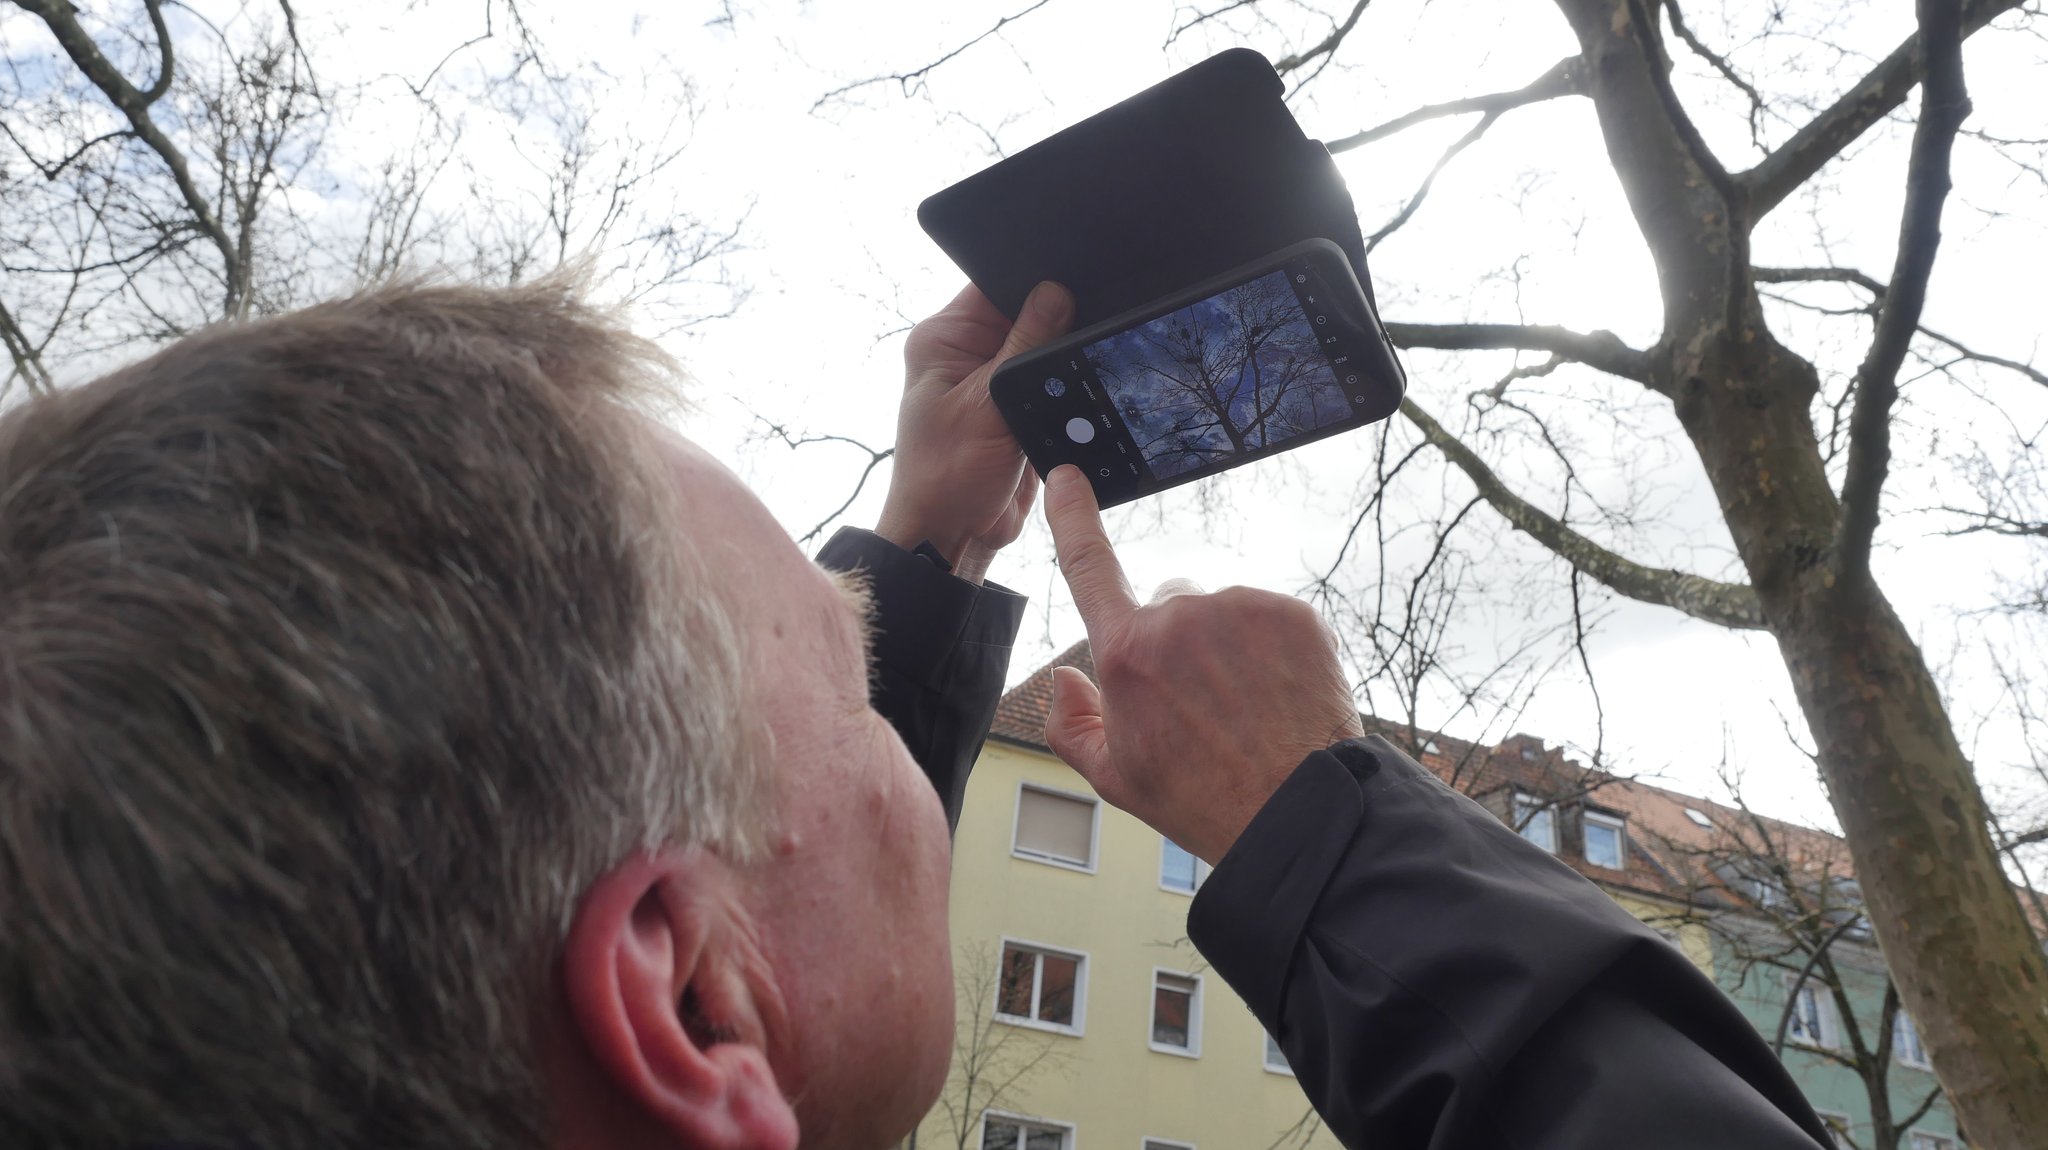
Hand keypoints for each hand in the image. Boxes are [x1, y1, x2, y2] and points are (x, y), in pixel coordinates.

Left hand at [876, 281, 1073, 582]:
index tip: (1075, 277)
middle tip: (1086, 328)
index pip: (993, 285)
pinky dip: (1066, 388)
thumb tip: (1056, 292)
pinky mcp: (1018, 408)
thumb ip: (1024, 346)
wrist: (953, 536)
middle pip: (1026, 313)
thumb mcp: (987, 404)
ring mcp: (995, 381)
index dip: (1033, 278)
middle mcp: (968, 352)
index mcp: (945, 338)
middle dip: (1057, 321)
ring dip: (1062, 359)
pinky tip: (1079, 393)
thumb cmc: (946, 475)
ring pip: (1044, 349)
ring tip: (1075, 371)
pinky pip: (1051, 383)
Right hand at [1040, 466, 1361, 863]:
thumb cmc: (1203, 798)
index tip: (1067, 478)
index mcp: (1127, 651)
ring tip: (1245, 708)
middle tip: (1201, 702)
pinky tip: (1277, 694)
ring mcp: (1240, 608)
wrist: (1298, 810)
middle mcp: (1180, 616)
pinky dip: (1270, 647)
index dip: (1072, 516)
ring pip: (1220, 611)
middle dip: (1174, 639)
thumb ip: (1070, 723)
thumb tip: (1065, 679)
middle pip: (1166, 602)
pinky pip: (1266, 614)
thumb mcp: (1115, 776)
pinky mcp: (1291, 611)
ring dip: (1226, 645)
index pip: (1088, 565)